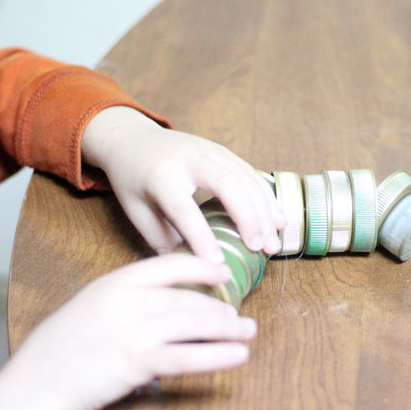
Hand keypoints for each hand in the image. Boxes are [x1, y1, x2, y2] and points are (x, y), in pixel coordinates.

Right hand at [0, 254, 255, 409]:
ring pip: (194, 324)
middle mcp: (129, 301)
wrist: (38, 378)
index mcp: (118, 281)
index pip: (170, 266)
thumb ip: (128, 294)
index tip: (224, 271)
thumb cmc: (65, 342)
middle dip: (219, 307)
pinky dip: (218, 357)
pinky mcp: (137, 362)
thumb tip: (166, 294)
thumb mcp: (94, 302)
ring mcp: (134, 331)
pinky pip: (187, 357)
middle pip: (188, 299)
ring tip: (247, 332)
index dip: (203, 267)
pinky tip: (238, 356)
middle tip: (237, 315)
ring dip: (227, 329)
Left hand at [81, 106, 285, 261]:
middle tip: (260, 249)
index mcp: (161, 177)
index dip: (202, 237)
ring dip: (264, 211)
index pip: (184, 209)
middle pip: (227, 185)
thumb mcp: (137, 212)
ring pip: (245, 178)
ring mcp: (209, 151)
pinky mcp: (222, 151)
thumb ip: (162, 239)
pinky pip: (251, 173)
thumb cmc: (133, 182)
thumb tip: (189, 270)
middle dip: (248, 219)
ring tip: (273, 243)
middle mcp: (189, 158)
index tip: (217, 263)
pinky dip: (267, 197)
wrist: (132, 138)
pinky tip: (278, 219)